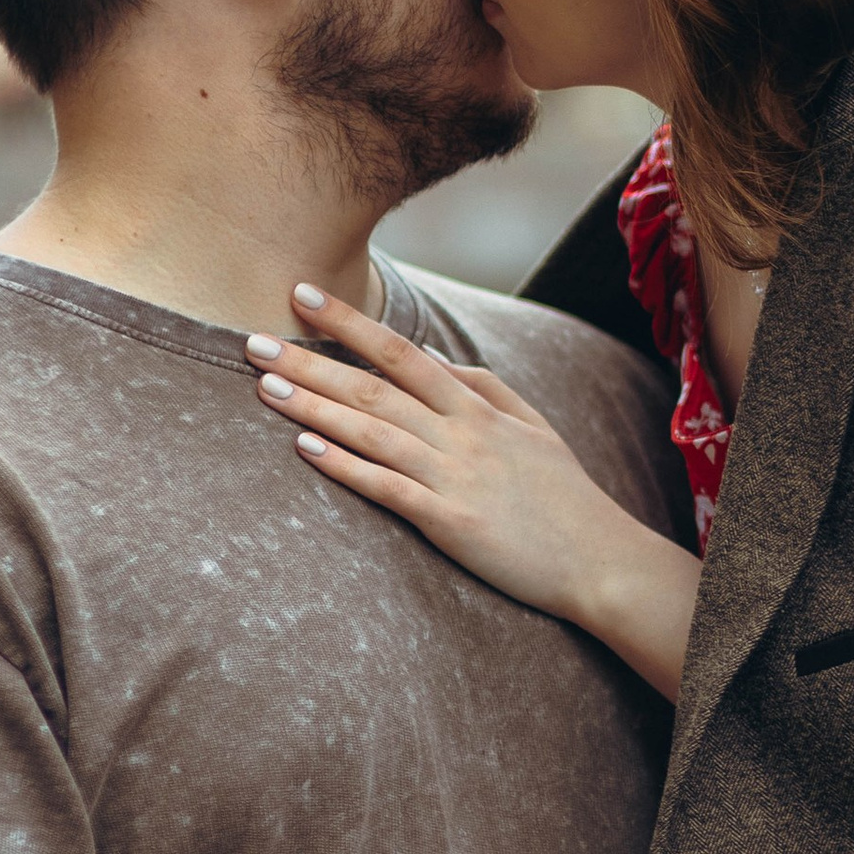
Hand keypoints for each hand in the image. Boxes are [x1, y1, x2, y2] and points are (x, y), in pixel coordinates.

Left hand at [249, 287, 698, 692]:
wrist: (600, 559)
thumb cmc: (564, 495)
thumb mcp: (532, 426)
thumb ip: (485, 387)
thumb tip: (438, 361)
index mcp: (477, 406)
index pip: (402, 351)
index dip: (349, 321)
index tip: (302, 295)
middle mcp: (461, 432)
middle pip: (373, 386)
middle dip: (310, 360)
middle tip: (252, 340)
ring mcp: (454, 476)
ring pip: (372, 431)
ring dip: (314, 407)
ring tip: (264, 386)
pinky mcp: (450, 521)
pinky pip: (387, 488)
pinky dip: (345, 466)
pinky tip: (305, 449)